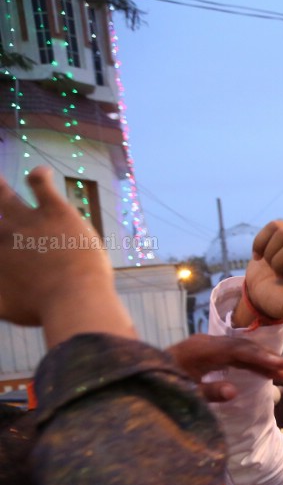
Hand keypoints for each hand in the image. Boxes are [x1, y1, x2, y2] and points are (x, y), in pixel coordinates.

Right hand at [0, 167, 134, 344]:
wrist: (73, 300)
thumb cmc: (41, 310)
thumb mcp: (3, 307)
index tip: (1, 237)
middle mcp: (3, 234)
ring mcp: (27, 220)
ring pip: (4, 196)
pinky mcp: (54, 211)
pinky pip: (41, 186)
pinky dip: (38, 177)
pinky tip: (41, 174)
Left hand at [166, 334, 282, 401]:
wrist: (138, 377)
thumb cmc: (159, 386)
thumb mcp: (183, 393)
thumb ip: (208, 392)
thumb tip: (234, 391)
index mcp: (201, 350)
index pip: (238, 351)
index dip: (262, 358)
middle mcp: (206, 343)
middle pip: (244, 347)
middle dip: (269, 358)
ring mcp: (206, 346)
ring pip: (241, 350)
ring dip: (263, 360)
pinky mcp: (206, 352)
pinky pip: (234, 354)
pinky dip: (251, 362)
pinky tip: (265, 371)